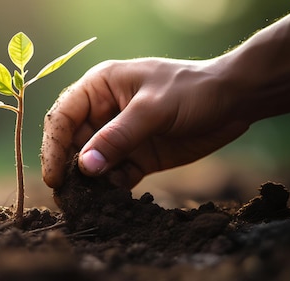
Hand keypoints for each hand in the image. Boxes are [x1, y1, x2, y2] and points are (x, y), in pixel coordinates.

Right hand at [41, 58, 249, 188]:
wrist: (235, 100)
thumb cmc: (193, 90)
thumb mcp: (154, 109)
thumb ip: (118, 137)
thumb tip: (85, 166)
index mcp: (99, 87)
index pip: (63, 116)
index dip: (53, 146)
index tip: (55, 176)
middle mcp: (103, 111)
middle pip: (72, 144)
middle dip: (68, 169)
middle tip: (67, 198)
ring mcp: (119, 136)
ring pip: (91, 163)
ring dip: (88, 183)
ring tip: (87, 203)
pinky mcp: (136, 156)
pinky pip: (114, 175)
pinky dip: (111, 188)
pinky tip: (113, 199)